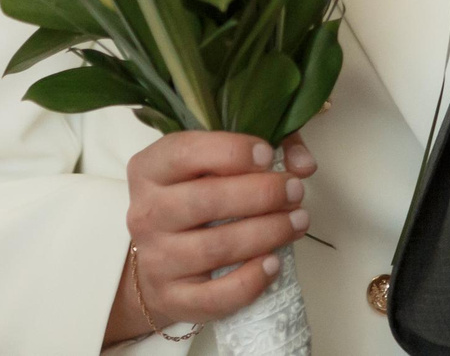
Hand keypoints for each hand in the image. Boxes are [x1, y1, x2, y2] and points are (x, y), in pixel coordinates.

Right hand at [105, 131, 318, 342]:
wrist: (161, 262)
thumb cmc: (197, 201)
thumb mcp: (218, 164)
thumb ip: (264, 152)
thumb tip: (304, 163)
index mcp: (150, 170)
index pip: (185, 152)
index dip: (231, 152)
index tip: (268, 155)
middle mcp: (146, 213)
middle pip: (205, 200)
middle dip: (261, 194)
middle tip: (295, 191)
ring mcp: (156, 259)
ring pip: (215, 247)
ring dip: (266, 233)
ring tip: (297, 222)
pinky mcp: (172, 298)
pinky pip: (213, 296)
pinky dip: (250, 282)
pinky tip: (274, 264)